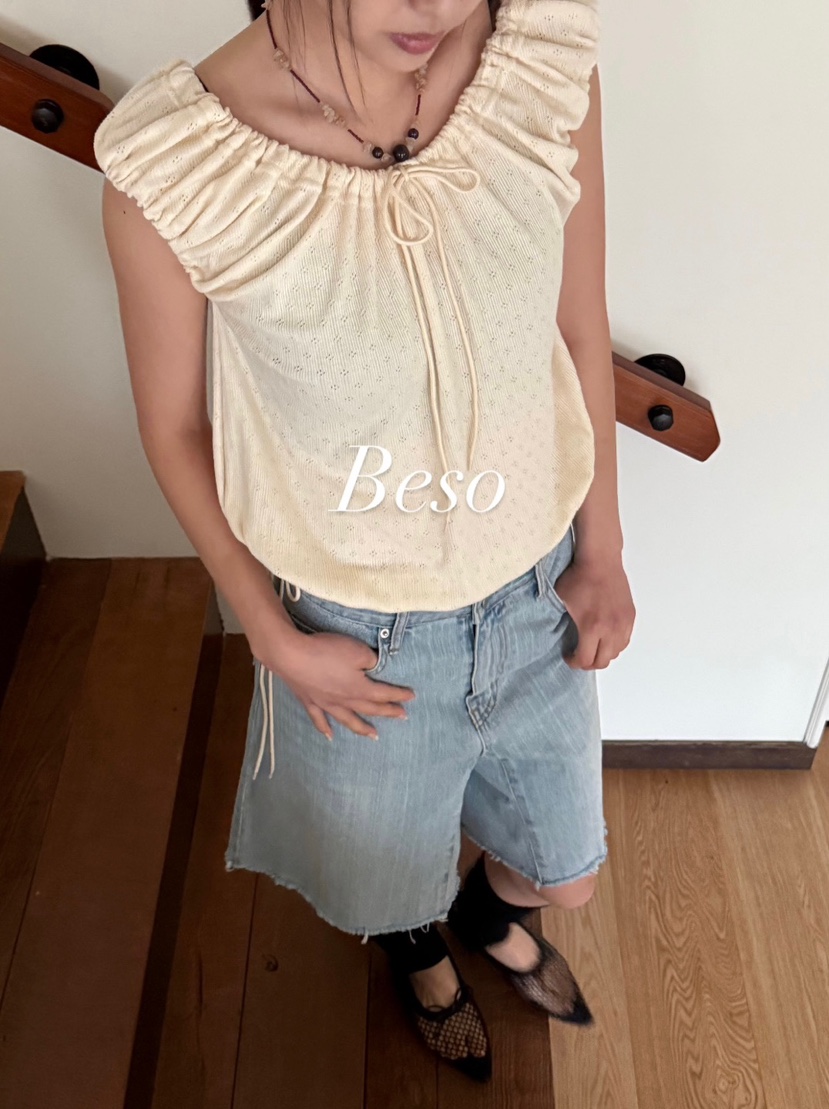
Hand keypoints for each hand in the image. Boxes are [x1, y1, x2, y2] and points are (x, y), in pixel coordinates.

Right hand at [259, 624, 415, 741]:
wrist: (291, 656)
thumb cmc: (327, 651)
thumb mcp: (358, 650)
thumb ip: (371, 660)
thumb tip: (374, 666)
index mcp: (359, 688)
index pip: (383, 693)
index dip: (398, 695)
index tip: (412, 697)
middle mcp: (345, 700)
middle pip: (370, 708)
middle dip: (387, 712)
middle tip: (402, 717)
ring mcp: (326, 703)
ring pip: (348, 719)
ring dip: (362, 728)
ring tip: (374, 736)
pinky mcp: (309, 701)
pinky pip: (319, 719)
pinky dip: (325, 729)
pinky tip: (330, 736)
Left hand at [551, 553, 634, 669]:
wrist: (600, 560)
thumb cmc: (578, 577)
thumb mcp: (562, 601)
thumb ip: (563, 621)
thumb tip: (561, 634)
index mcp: (592, 627)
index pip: (586, 660)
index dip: (574, 662)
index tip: (568, 656)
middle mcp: (611, 629)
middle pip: (602, 661)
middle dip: (588, 663)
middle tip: (579, 656)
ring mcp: (623, 623)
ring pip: (616, 652)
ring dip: (603, 654)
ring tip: (592, 647)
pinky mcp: (630, 616)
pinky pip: (625, 640)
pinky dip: (615, 645)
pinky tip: (605, 638)